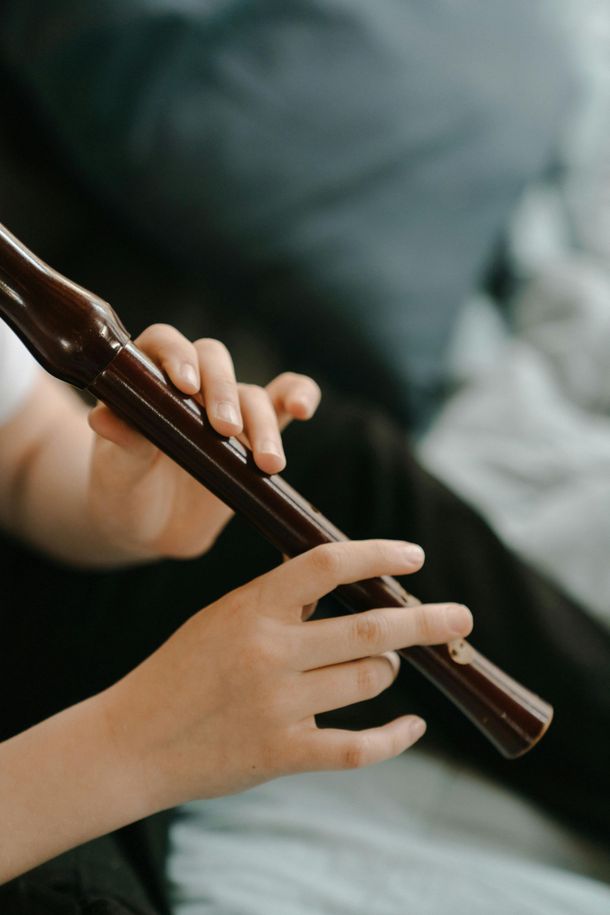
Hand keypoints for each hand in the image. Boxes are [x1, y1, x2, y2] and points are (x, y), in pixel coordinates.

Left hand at [88, 324, 319, 559]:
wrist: (147, 525)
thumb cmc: (123, 487)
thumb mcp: (116, 470)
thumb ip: (119, 443)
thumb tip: (103, 418)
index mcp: (147, 377)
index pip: (163, 343)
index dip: (176, 356)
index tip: (184, 386)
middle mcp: (190, 385)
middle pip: (215, 362)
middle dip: (224, 393)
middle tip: (224, 430)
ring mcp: (226, 408)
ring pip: (252, 395)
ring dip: (264, 423)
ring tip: (266, 463)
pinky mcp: (255, 433)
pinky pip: (285, 401)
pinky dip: (300, 395)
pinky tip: (304, 409)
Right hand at [100, 540, 472, 810]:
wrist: (134, 740)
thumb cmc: (183, 668)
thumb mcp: (223, 616)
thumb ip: (281, 602)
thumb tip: (348, 582)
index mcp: (253, 607)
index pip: (328, 564)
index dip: (379, 555)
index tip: (416, 557)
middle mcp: (270, 653)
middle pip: (372, 630)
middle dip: (425, 622)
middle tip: (462, 618)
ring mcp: (278, 706)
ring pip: (368, 681)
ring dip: (386, 671)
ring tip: (383, 666)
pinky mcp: (283, 754)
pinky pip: (358, 747)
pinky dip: (394, 737)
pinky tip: (413, 726)